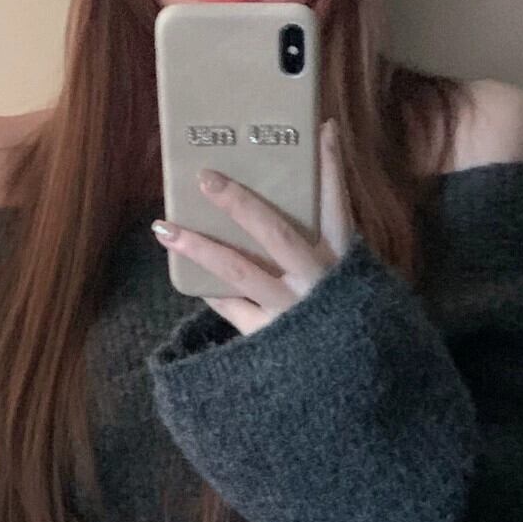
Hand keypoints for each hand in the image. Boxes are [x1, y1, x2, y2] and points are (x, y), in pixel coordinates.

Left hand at [150, 117, 356, 334]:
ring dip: (198, 246)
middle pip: (274, 232)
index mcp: (343, 263)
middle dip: (238, 202)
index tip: (320, 127)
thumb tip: (314, 207)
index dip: (328, 166)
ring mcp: (288, 311)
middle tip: (206, 177)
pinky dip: (211, 290)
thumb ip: (335, 247)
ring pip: (238, 271)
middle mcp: (315, 283)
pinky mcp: (267, 339)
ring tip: (164, 228)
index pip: (336, 204)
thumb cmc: (352, 329)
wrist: (353, 394)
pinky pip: (232, 308)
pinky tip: (186, 274)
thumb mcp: (357, 284)